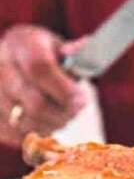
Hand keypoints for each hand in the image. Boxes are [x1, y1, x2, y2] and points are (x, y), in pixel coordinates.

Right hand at [0, 25, 86, 147]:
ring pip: (27, 123)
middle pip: (35, 103)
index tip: (81, 100)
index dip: (64, 90)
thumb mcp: (62, 50)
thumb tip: (79, 53)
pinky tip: (43, 121)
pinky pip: (17, 134)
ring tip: (60, 116)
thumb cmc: (47, 59)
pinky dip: (36, 133)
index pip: (40, 68)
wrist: (15, 65)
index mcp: (21, 43)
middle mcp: (0, 63)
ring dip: (51, 125)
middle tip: (74, 111)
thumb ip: (76, 54)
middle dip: (63, 113)